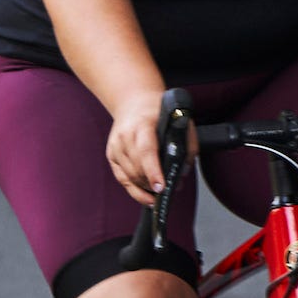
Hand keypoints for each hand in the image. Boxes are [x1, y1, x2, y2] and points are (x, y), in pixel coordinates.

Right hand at [106, 90, 171, 204]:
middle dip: (152, 184)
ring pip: (129, 176)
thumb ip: (186, 145)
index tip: (161, 187)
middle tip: (168, 191)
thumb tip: (182, 171)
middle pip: (137, 168)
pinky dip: (134, 189)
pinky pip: (122, 178)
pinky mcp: (111, 154)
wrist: (134, 102)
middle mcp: (125, 136)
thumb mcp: (178, 121)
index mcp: (142, 125)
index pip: (146, 151)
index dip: (153, 171)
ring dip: (145, 188)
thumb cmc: (158, 112)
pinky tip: (146, 195)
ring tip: (159, 194)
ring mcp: (115, 146)